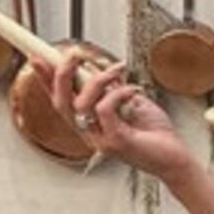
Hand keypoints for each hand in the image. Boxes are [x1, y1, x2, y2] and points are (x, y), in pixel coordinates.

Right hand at [30, 51, 193, 182]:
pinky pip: (105, 109)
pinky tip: (134, 89)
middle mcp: (90, 133)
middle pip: (60, 103)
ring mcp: (100, 139)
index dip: (46, 80)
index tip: (38, 57)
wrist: (175, 159)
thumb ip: (115, 91)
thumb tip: (104, 70)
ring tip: (119, 68)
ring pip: (81, 104)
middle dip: (61, 74)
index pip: (60, 101)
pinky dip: (118, 93)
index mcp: (90, 124)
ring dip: (100, 79)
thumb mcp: (132, 105)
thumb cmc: (156, 135)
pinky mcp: (115, 141)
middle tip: (74, 54)